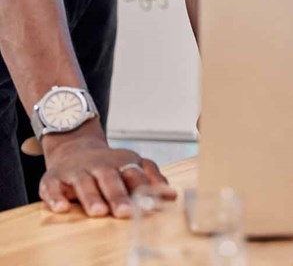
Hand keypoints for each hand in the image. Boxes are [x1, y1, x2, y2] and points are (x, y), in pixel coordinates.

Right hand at [39, 120, 174, 216]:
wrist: (74, 148)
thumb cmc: (108, 164)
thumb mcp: (131, 164)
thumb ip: (150, 177)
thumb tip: (171, 194)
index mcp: (122, 163)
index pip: (134, 176)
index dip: (143, 190)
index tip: (152, 206)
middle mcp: (100, 166)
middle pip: (110, 180)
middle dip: (118, 196)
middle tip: (125, 212)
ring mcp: (77, 171)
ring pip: (84, 183)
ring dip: (91, 197)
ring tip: (98, 212)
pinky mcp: (54, 178)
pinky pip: (53, 187)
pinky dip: (55, 197)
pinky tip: (61, 208)